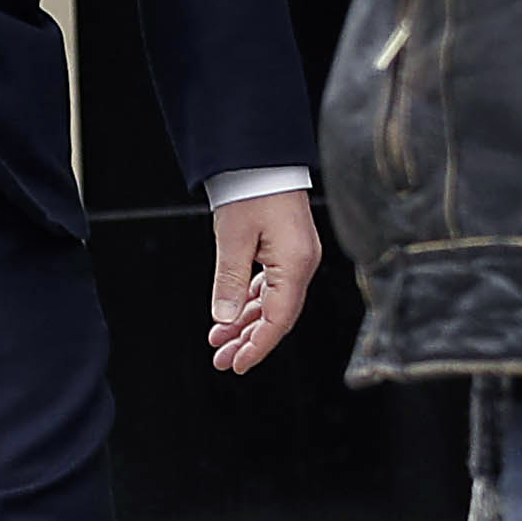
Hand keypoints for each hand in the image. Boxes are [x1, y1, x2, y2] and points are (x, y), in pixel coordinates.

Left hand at [206, 189, 321, 377]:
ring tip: (219, 339)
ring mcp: (296, 257)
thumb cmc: (250, 188)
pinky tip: (233, 313)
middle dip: (249, 340)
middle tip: (221, 359)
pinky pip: (272, 286)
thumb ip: (230, 281)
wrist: (259, 155)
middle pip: (278, 316)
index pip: (278, 319)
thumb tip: (225, 318)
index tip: (237, 365)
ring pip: (273, 303)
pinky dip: (251, 302)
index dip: (258, 346)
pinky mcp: (287, 250)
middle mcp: (302, 264)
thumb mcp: (233, 238)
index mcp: (295, 264)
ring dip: (247, 323)